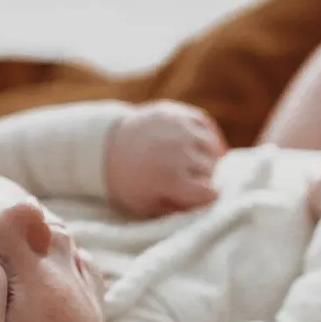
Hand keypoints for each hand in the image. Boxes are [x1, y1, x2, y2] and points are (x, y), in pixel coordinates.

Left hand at [104, 101, 226, 217]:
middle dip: (204, 177)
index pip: (209, 192)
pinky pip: (206, 124)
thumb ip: (177, 209)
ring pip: (213, 147)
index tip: (198, 195)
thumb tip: (207, 206)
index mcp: (170, 178)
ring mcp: (180, 129)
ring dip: (208, 157)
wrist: (107, 146)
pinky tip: (200, 146)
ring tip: (194, 163)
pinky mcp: (179, 112)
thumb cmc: (129, 181)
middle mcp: (179, 151)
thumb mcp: (146, 205)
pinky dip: (208, 135)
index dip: (205, 197)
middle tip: (189, 179)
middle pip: (211, 169)